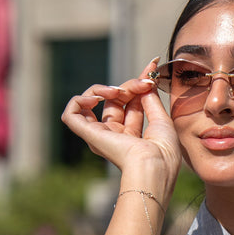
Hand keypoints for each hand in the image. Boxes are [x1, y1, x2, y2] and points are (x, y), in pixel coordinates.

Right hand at [60, 60, 181, 196]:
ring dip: (105, 88)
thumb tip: (146, 79)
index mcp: (132, 135)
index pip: (129, 101)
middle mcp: (114, 135)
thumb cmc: (163, 151)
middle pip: (114, 99)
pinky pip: (71, 114)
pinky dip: (79, 100)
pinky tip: (96, 98)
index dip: (139, 83)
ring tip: (119, 91)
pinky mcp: (89, 135)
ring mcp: (101, 135)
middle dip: (129, 85)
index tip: (152, 69)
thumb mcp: (161, 119)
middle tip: (144, 83)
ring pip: (92, 101)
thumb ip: (150, 98)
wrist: (154, 165)